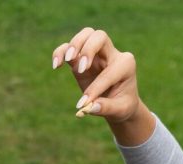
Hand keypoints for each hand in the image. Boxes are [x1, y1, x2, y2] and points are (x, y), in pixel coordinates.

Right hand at [52, 27, 155, 144]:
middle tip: (81, 69)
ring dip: (74, 45)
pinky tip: (56, 65)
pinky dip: (61, 52)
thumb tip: (88, 108)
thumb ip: (106, 108)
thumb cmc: (122, 105)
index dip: (95, 88)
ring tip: (67, 60)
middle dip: (89, 49)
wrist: (119, 102)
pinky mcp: (82, 58)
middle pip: (99, 36)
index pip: (108, 72)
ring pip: (86, 34)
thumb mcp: (120, 110)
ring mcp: (96, 53)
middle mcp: (112, 54)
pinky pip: (69, 47)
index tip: (84, 104)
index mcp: (125, 65)